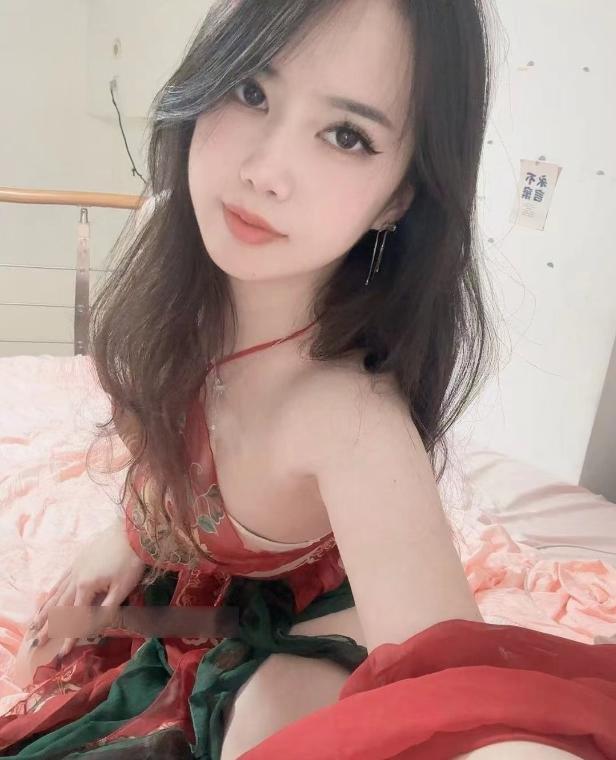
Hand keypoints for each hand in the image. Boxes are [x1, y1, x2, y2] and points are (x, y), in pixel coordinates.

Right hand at [26, 517, 145, 659]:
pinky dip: (52, 591)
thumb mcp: (122, 589)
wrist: (131, 532)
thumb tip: (94, 629)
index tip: (61, 654)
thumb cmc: (130, 561)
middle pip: (59, 607)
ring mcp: (75, 568)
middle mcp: (76, 578)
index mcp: (86, 587)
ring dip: (45, 610)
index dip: (69, 637)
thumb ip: (107, 610)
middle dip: (48, 627)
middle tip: (35, 643)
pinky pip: (61, 579)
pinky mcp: (78, 559)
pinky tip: (48, 597)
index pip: (75, 618)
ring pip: (57, 593)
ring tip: (34, 624)